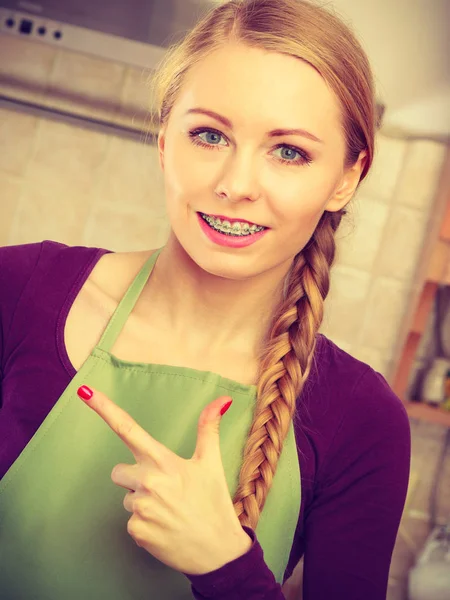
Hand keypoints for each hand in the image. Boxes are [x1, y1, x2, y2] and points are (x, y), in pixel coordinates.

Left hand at [77, 385, 252, 574]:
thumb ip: (209, 427)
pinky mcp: (136, 531)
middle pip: (119, 471)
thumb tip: (223, 399)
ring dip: (142, 501)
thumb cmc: (214, 502)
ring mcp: (140, 508)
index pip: (128, 428)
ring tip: (169, 510)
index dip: (104, 408)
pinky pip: (130, 521)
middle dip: (135, 477)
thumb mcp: (211, 462)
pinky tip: (165, 526)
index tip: (84, 391)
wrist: (218, 552)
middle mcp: (147, 482)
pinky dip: (145, 524)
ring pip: (126, 497)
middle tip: (165, 489)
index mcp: (162, 461)